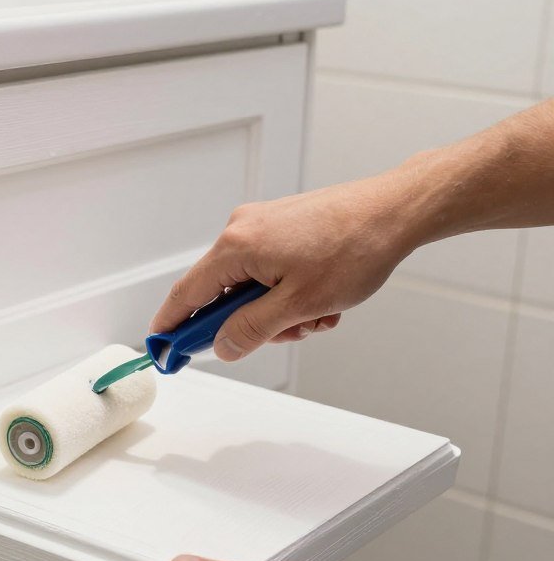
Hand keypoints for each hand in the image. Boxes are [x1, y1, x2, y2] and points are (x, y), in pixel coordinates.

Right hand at [149, 172, 425, 361]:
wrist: (396, 212)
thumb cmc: (355, 247)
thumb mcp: (299, 305)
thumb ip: (252, 330)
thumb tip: (222, 346)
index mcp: (236, 246)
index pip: (187, 294)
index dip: (172, 326)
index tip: (164, 348)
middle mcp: (242, 230)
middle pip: (222, 293)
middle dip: (250, 323)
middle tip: (283, 334)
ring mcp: (263, 226)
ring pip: (251, 287)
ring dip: (278, 311)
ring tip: (316, 314)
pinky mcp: (282, 227)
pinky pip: (270, 271)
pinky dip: (290, 293)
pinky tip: (321, 299)